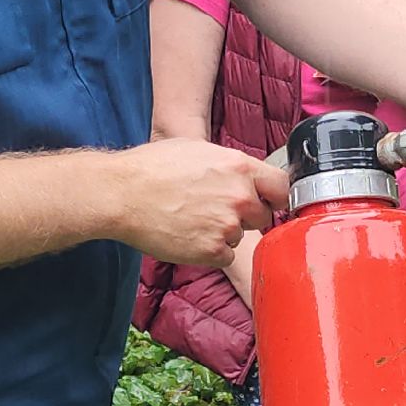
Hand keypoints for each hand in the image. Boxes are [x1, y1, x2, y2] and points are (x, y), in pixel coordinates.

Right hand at [118, 139, 287, 266]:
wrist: (122, 194)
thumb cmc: (152, 168)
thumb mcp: (199, 150)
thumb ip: (230, 165)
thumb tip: (246, 175)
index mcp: (240, 167)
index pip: (283, 187)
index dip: (275, 196)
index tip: (268, 201)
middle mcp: (240, 196)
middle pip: (263, 216)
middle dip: (245, 216)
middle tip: (215, 210)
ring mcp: (227, 225)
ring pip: (241, 237)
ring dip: (224, 233)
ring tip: (192, 219)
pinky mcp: (212, 251)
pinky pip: (225, 256)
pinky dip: (211, 251)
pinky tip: (188, 235)